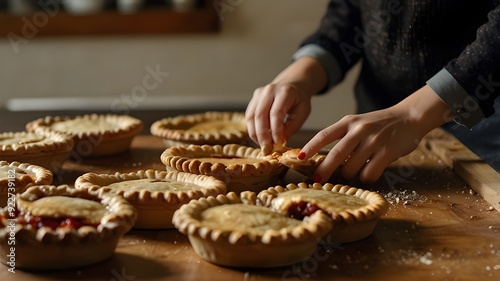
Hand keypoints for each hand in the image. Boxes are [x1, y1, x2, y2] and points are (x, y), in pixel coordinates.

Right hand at [245, 57, 326, 153]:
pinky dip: (253, 130)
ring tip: (263, 145)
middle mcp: (269, 91)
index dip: (275, 131)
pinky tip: (259, 138)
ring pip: (251, 117)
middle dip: (262, 135)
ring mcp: (258, 94)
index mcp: (284, 92)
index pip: (276, 113)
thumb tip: (279, 142)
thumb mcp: (302, 113)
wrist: (292, 85)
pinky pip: (249, 117)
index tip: (278, 144)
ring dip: (256, 134)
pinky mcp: (253, 100)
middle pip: (260, 115)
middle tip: (267, 149)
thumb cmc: (298, 100)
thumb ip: (291, 127)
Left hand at [302, 109, 422, 183]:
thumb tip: (323, 159)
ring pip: (352, 168)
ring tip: (357, 169)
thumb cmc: (379, 124)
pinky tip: (371, 171)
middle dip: (324, 170)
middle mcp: (359, 130)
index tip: (299, 157)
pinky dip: (367, 177)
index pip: (324, 135)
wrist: (409, 117)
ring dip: (351, 174)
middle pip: (336, 154)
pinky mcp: (387, 152)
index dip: (310, 147)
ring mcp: (374, 141)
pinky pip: (369, 173)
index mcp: (348, 122)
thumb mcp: (358, 123)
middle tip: (317, 179)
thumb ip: (343, 137)